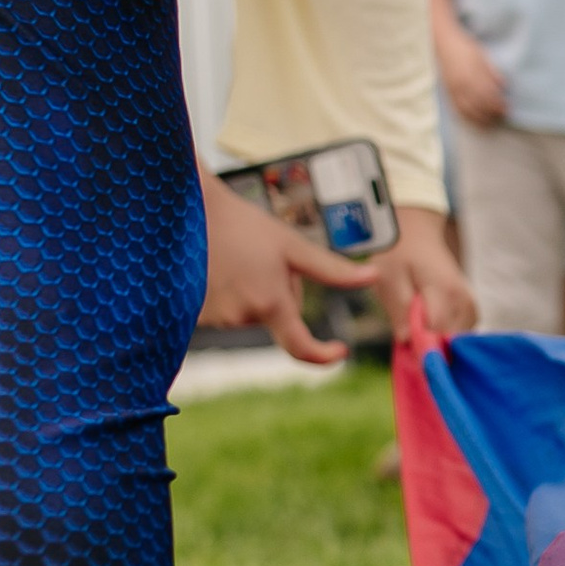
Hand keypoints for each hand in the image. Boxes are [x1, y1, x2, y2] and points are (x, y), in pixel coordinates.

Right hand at [194, 161, 370, 368]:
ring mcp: (214, 318)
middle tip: (263, 259)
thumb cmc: (246, 224)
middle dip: (278, 294)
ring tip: (238, 259)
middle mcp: (240, 317)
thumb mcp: (293, 245)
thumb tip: (372, 277)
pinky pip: (225, 312)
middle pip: (275, 318)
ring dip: (253, 293)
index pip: (300, 347)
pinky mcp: (192, 314)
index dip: (323, 355)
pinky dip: (229, 295)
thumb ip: (333, 269)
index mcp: (269, 303)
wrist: (192, 210)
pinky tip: (220, 269)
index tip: (340, 350)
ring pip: (251, 314)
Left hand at [366, 202, 475, 342]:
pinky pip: (460, 335)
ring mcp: (470, 304)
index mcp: (444, 290)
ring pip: (456, 341)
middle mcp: (463, 299)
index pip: (438, 333)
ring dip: (436, 341)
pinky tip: (430, 324)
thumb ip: (398, 308)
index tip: (406, 349)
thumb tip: (407, 340)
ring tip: (417, 324)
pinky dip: (444, 336)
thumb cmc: (399, 256)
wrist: (417, 236)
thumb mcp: (388, 278)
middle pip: (449, 341)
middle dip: (428, 346)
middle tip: (408, 334)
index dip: (420, 346)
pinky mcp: (471, 309)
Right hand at [430, 0, 508, 130]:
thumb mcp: (483, 56)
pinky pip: (458, 109)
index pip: (489, 94)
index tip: (507, 108)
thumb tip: (504, 86)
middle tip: (502, 116)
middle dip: (492, 113)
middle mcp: (463, 83)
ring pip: (469, 109)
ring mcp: (454, 89)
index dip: (498, 104)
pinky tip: (476, 120)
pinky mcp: (448, 92)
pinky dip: (468, 117)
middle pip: (480, 104)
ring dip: (482, 118)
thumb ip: (493, 72)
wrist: (444, 43)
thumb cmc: (466, 47)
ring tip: (492, 121)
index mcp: (474, 73)